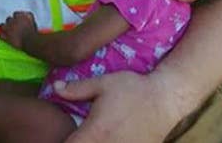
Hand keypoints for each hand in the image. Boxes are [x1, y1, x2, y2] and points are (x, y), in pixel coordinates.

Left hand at [0, 11, 37, 49]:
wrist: (29, 40)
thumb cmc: (33, 31)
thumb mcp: (32, 20)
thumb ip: (28, 15)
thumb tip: (25, 14)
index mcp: (19, 16)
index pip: (15, 14)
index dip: (17, 18)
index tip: (19, 22)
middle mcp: (12, 20)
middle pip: (8, 19)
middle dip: (10, 23)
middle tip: (14, 27)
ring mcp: (7, 28)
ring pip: (2, 26)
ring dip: (4, 28)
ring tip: (7, 31)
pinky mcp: (5, 37)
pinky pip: (0, 35)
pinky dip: (1, 36)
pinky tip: (4, 37)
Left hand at [55, 71, 183, 142]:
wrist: (166, 100)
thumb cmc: (133, 89)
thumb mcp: (103, 83)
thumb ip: (77, 89)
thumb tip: (55, 87)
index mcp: (94, 134)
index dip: (63, 142)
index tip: (67, 135)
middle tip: (79, 135)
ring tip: (95, 136)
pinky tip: (110, 138)